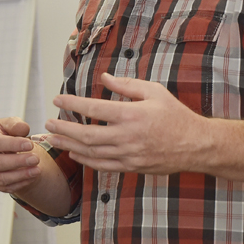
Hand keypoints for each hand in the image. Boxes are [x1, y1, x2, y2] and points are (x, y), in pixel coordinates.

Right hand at [0, 117, 41, 194]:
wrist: (2, 147)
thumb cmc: (5, 132)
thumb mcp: (9, 123)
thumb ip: (15, 124)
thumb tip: (23, 129)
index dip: (12, 145)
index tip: (30, 145)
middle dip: (18, 162)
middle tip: (36, 159)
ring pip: (0, 178)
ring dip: (20, 176)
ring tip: (37, 170)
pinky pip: (4, 187)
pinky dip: (19, 184)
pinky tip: (32, 177)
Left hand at [45, 73, 208, 175]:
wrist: (196, 145)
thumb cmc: (175, 115)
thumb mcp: (154, 91)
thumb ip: (127, 85)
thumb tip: (104, 77)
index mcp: (131, 114)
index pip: (93, 108)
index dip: (72, 103)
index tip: (58, 99)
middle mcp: (126, 136)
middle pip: (86, 134)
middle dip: (63, 128)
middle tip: (47, 123)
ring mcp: (128, 154)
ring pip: (90, 152)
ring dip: (69, 145)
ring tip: (53, 139)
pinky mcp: (131, 166)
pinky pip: (102, 166)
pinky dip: (85, 160)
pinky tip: (74, 154)